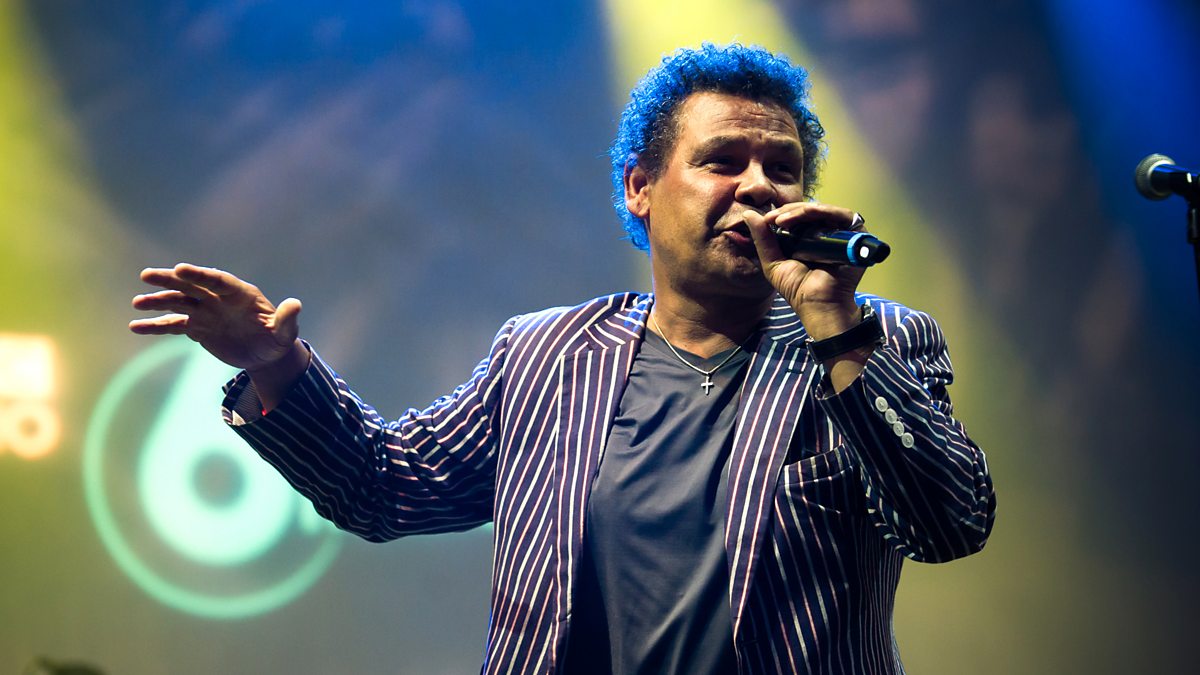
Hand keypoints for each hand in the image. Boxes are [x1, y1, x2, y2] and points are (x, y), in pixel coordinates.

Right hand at [130, 263, 303, 373]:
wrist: (265, 355)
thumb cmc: (277, 339)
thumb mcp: (285, 332)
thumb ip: (287, 319)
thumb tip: (296, 305)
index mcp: (239, 294)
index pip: (217, 280)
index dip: (199, 274)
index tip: (180, 269)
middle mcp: (218, 299)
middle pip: (191, 286)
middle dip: (170, 281)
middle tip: (147, 276)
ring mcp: (206, 312)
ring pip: (178, 303)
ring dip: (158, 301)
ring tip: (138, 303)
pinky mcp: (197, 327)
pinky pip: (173, 324)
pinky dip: (156, 326)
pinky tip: (136, 327)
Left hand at [742, 203, 866, 340]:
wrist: (818, 304)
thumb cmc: (797, 288)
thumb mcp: (773, 261)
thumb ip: (762, 238)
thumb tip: (748, 213)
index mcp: (810, 238)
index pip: (797, 216)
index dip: (781, 214)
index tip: (764, 220)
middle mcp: (827, 233)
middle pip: (808, 211)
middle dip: (787, 211)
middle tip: (771, 219)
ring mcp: (842, 233)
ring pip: (822, 210)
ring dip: (799, 210)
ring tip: (780, 220)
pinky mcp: (857, 234)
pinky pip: (840, 215)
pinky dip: (820, 212)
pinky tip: (801, 217)